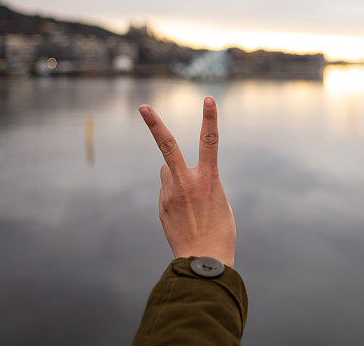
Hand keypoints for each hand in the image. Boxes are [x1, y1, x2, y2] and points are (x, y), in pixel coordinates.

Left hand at [139, 97, 235, 266]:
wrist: (203, 262)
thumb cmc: (220, 232)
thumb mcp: (219, 202)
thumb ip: (199, 182)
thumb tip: (172, 175)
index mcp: (208, 179)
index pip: (210, 141)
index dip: (210, 118)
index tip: (208, 99)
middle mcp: (186, 182)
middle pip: (167, 145)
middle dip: (154, 124)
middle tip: (143, 106)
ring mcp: (170, 194)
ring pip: (167, 172)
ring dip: (176, 177)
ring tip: (191, 204)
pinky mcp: (161, 207)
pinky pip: (167, 192)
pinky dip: (175, 198)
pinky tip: (185, 217)